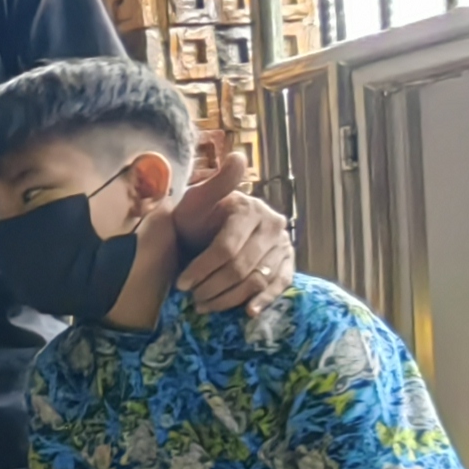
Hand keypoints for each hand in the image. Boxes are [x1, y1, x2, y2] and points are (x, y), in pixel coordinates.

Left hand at [178, 185, 295, 314]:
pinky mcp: (287, 262)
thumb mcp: (198, 199)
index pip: (227, 248)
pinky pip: (280, 285)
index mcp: (250, 210)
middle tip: (192, 300)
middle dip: (213, 287)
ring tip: (206, 307)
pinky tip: (248, 312)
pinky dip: (264, 300)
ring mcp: (282, 245)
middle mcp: (272, 226)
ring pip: (258, 279)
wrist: (210, 229)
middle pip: (242, 267)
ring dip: (230, 298)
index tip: (181, 284)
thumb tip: (238, 156)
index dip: (202, 269)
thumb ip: (216, 183)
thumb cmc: (199, 217)